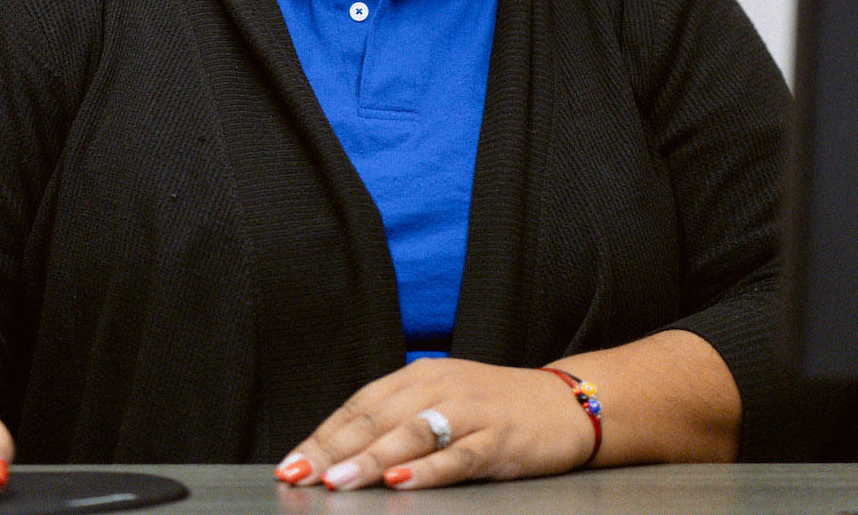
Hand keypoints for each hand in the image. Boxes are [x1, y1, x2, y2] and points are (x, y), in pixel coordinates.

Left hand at [273, 358, 594, 490]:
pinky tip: (402, 482)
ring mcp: (470, 410)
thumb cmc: (494, 406)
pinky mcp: (499, 438)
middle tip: (300, 474)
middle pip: (377, 417)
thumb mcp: (442, 401)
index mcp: (419, 375)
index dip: (323, 433)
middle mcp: (440, 385)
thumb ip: (399, 420)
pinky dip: (428, 469)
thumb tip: (341, 453)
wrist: (565, 402)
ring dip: (370, 459)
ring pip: (411, 433)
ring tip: (338, 481)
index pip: (360, 404)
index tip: (292, 461)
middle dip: (333, 449)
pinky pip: (458, 455)